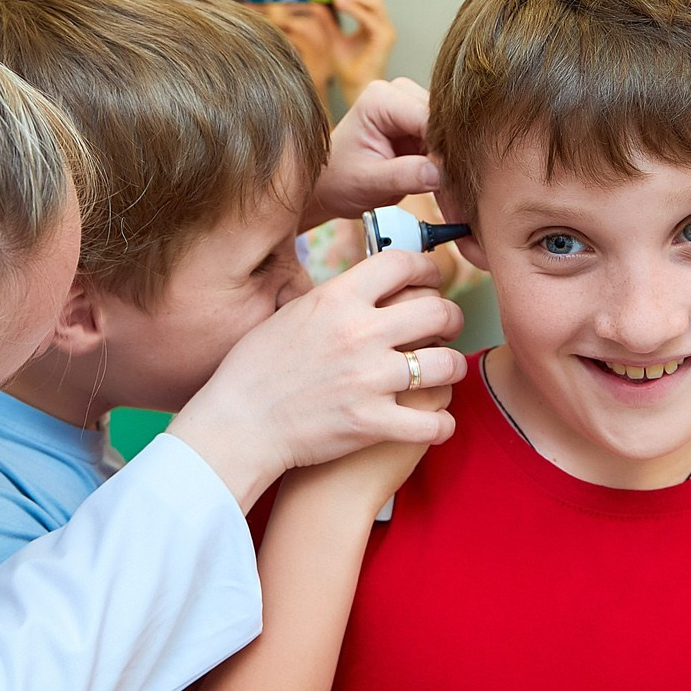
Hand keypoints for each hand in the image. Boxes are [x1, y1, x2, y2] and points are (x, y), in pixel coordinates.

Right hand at [168, 251, 465, 509]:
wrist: (238, 425)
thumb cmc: (254, 369)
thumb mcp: (289, 314)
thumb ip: (332, 299)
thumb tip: (362, 284)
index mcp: (336, 299)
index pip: (402, 264)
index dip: (428, 269)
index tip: (432, 280)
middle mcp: (359, 334)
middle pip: (436, 311)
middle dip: (452, 317)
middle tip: (448, 327)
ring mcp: (369, 380)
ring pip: (445, 365)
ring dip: (453, 366)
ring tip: (448, 369)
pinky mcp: (372, 423)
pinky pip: (433, 422)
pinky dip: (442, 424)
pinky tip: (438, 422)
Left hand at [307, 78, 440, 225]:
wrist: (331, 185)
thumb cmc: (341, 180)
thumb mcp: (368, 182)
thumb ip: (404, 176)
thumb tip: (439, 173)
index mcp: (380, 98)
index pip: (427, 116)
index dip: (442, 147)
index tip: (448, 176)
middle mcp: (398, 93)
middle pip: (443, 119)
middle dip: (448, 153)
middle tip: (450, 186)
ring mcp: (411, 107)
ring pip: (449, 130)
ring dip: (449, 158)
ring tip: (445, 187)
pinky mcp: (421, 124)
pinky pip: (446, 140)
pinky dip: (446, 162)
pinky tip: (442, 181)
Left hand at [328, 0, 396, 100]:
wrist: (355, 90)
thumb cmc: (349, 69)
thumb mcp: (332, 38)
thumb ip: (327, 20)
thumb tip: (315, 2)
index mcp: (371, 23)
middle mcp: (381, 24)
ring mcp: (385, 31)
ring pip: (375, 2)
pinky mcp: (384, 39)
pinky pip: (371, 18)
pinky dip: (356, 9)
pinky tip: (341, 3)